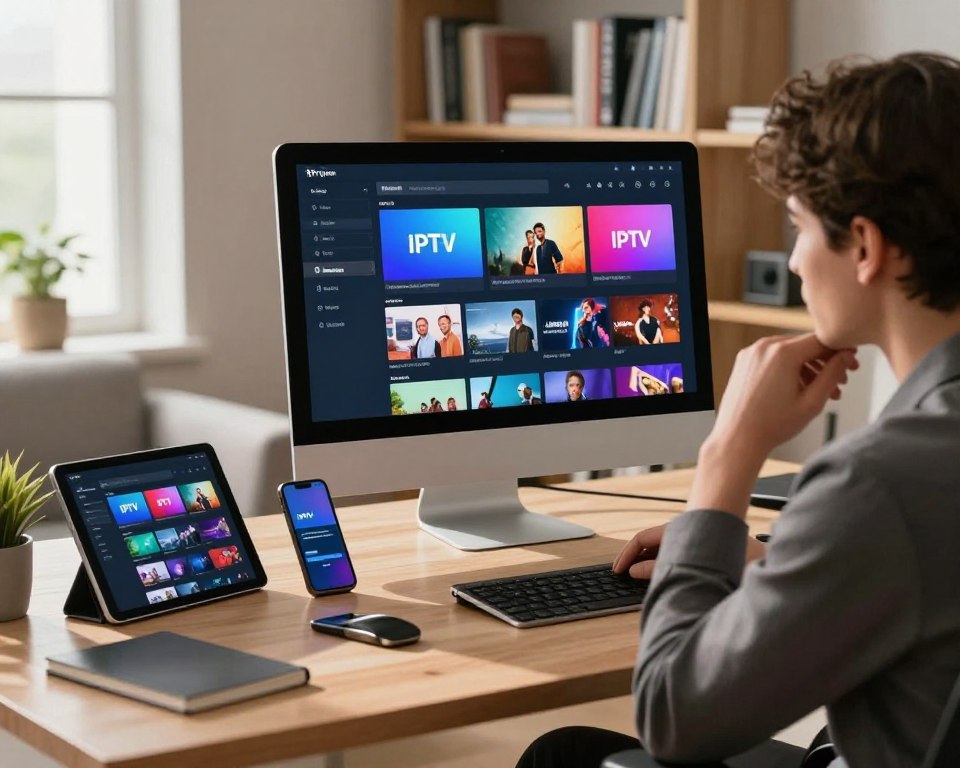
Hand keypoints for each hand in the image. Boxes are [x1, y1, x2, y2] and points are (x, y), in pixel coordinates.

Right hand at [613, 524, 767, 579]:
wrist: (766, 558)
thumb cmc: (735, 558)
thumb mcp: (695, 566)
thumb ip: (663, 568)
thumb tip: (635, 571)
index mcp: (680, 530)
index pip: (642, 538)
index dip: (626, 554)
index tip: (616, 570)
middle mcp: (683, 533)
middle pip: (649, 543)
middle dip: (633, 559)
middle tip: (619, 576)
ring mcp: (691, 542)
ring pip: (660, 550)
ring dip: (646, 564)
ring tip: (636, 581)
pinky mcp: (698, 553)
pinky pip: (672, 556)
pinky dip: (660, 567)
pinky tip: (659, 581)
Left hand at [710, 333, 858, 461]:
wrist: (737, 438)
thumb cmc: (773, 425)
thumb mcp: (812, 401)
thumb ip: (832, 374)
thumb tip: (846, 356)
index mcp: (782, 353)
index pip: (822, 341)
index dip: (841, 350)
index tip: (854, 362)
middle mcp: (764, 346)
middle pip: (806, 346)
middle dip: (826, 363)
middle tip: (843, 381)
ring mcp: (752, 352)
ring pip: (790, 352)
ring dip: (810, 368)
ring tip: (825, 392)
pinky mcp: (744, 361)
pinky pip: (774, 358)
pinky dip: (790, 369)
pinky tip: (802, 389)